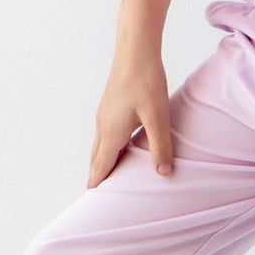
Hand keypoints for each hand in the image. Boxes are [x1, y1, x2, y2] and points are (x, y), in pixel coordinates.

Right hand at [88, 43, 173, 186]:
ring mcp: (104, 115)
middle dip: (97, 179)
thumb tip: (163, 173)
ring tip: (110, 179)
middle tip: (100, 200)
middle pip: (96, 160)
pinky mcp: (109, 107)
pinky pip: (105, 136)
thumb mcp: (158, 116)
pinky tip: (121, 150)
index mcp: (111, 132)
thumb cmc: (146, 81)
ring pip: (100, 147)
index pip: (100, 167)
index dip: (97, 186)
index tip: (92, 205)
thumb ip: (160, 146)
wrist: (135, 49)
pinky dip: (108, 150)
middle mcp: (102, 126)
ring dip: (103, 164)